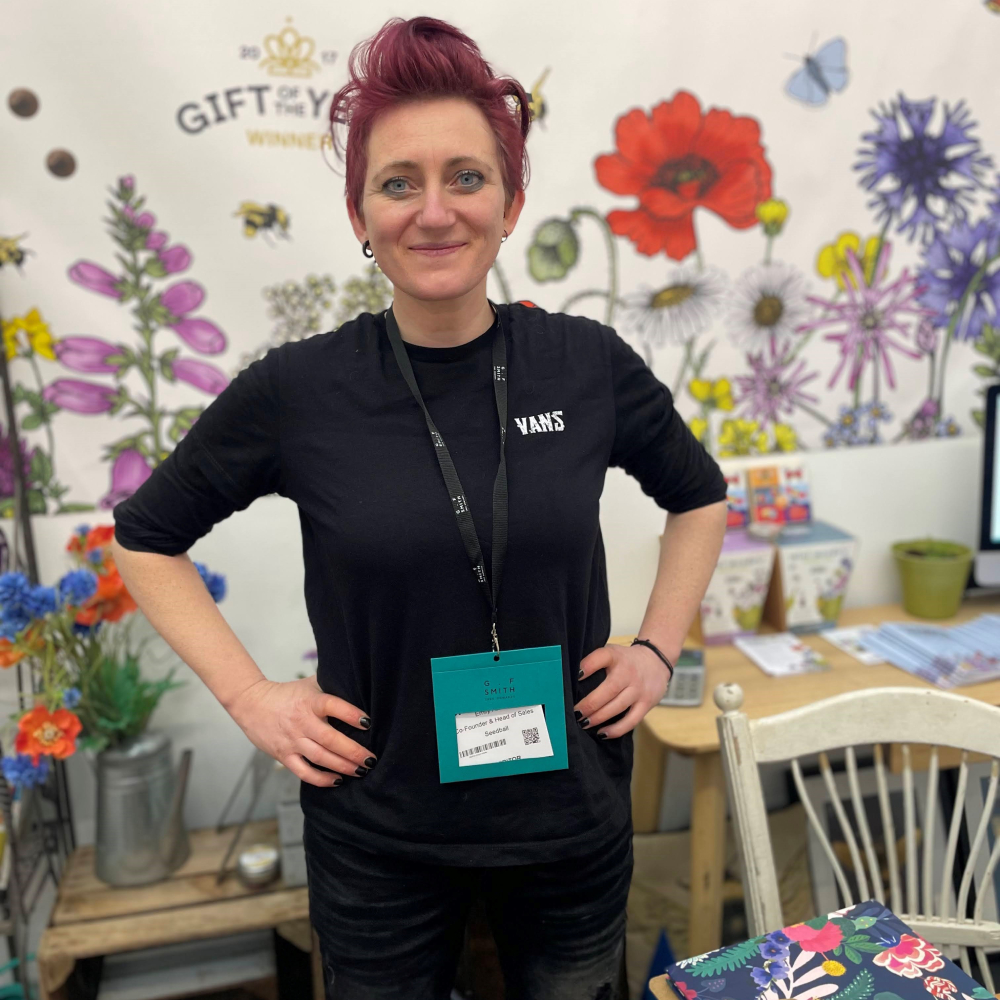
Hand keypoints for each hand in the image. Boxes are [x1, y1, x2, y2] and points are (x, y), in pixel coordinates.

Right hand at [228, 674, 373, 787]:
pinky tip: (338, 781)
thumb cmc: (288, 694)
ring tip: (361, 770)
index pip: (333, 706)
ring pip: (321, 758)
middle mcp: (302, 722)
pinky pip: (304, 772)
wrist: (252, 704)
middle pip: (330, 739)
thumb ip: (332, 685)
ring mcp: (292, 740)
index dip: (352, 714)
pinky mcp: (284, 755)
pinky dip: (322, 779)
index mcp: (310, 702)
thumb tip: (361, 685)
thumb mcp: (310, 684)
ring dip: (343, 766)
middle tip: (371, 759)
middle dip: (354, 751)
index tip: (368, 723)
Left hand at [573, 644, 671, 738]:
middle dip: (590, 704)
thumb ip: (594, 662)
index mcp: (616, 656)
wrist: (657, 660)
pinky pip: (631, 720)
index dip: (587, 667)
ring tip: (584, 723)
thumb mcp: (611, 653)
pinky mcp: (647, 703)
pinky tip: (602, 733)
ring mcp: (639, 689)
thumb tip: (570, 681)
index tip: (575, 677)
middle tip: (576, 713)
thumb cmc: (625, 660)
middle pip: (609, 689)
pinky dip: (616, 729)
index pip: (601, 657)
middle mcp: (628, 672)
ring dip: (599, 718)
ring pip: (618, 707)